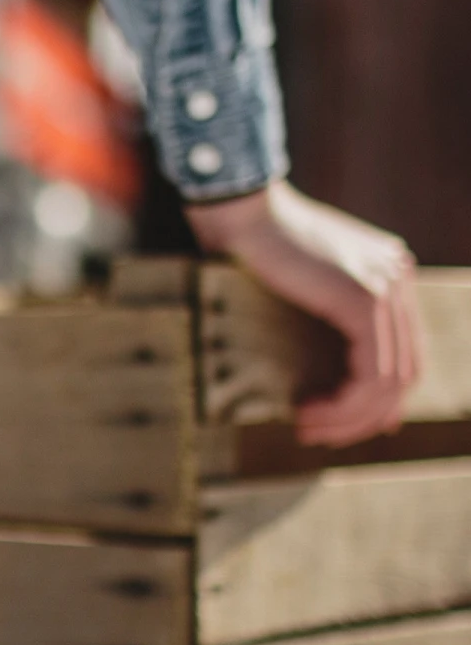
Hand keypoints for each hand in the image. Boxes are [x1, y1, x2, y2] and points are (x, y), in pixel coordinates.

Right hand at [185, 180, 420, 446]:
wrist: (241, 210)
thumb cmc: (251, 244)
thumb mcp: (302, 286)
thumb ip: (327, 319)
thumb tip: (342, 381)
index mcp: (390, 274)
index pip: (402, 354)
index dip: (373, 401)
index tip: (332, 423)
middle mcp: (399, 279)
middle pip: (403, 372)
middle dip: (361, 416)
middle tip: (317, 434)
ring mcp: (387, 287)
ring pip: (389, 379)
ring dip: (349, 416)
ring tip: (307, 427)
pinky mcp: (365, 298)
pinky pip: (372, 370)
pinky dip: (345, 401)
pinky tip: (309, 408)